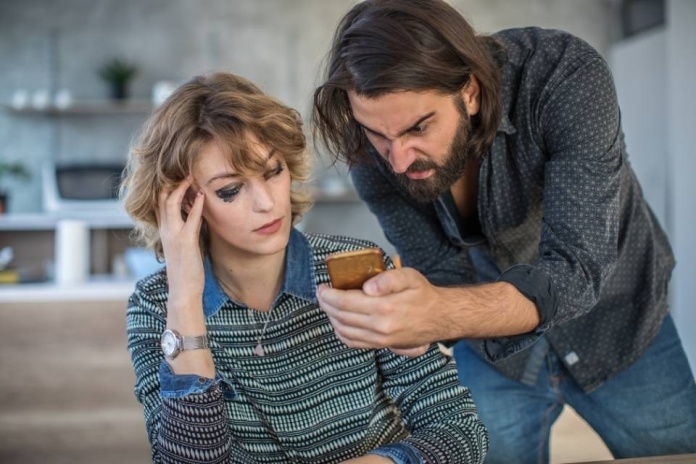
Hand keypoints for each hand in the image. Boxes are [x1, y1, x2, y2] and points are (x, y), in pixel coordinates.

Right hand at [157, 178, 204, 303]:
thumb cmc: (185, 268)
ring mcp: (174, 234)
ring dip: (181, 188)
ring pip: (171, 204)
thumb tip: (194, 216)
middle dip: (171, 182)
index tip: (177, 176)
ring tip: (191, 176)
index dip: (166, 188)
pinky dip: (196, 205)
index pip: (159, 202)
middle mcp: (165, 229)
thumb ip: (185, 229)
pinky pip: (191, 219)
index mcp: (163, 230)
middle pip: (161, 198)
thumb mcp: (183, 245)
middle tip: (184, 170)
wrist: (183, 289)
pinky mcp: (186, 241)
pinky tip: (202, 195)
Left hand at [317, 267, 440, 352]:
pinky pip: (354, 342)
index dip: (329, 295)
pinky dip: (340, 332)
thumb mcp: (409, 277)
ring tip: (327, 305)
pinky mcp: (382, 346)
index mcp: (385, 308)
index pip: (345, 302)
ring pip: (344, 331)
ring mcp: (380, 340)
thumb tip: (367, 287)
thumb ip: (388, 279)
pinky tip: (338, 321)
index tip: (322, 286)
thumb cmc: (423, 294)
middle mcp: (380, 328)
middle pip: (341, 317)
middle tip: (321, 293)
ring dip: (331, 318)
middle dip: (326, 304)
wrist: (441, 317)